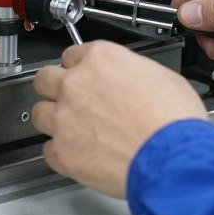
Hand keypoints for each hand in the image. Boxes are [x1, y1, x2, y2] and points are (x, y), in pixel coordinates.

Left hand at [31, 41, 208, 198]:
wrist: (174, 159)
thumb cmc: (175, 121)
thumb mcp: (161, 76)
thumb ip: (129, 72)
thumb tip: (126, 79)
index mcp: (100, 59)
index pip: (71, 55)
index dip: (79, 69)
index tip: (83, 78)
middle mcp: (76, 84)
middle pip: (44, 79)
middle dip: (55, 89)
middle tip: (70, 101)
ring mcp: (64, 118)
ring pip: (39, 113)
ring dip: (53, 120)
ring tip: (74, 132)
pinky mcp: (62, 152)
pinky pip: (48, 150)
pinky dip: (61, 153)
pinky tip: (80, 156)